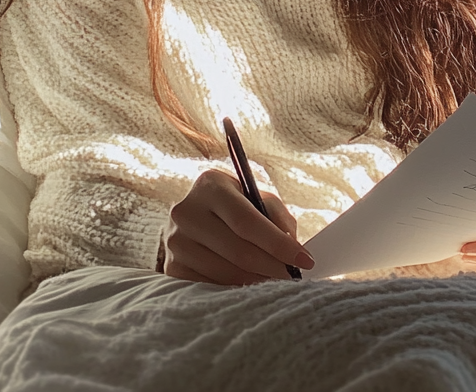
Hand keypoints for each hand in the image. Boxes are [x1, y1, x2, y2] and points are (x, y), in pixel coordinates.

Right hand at [163, 169, 314, 284]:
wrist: (190, 217)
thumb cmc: (231, 206)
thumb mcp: (253, 196)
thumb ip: (276, 214)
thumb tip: (292, 244)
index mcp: (209, 185)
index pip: (247, 221)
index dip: (278, 243)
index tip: (304, 260)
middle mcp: (186, 211)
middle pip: (237, 251)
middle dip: (272, 267)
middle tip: (294, 278)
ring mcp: (175, 242)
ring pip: (225, 273)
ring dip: (256, 282)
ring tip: (276, 282)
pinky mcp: (171, 268)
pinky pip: (210, 287)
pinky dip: (235, 290)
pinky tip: (250, 287)